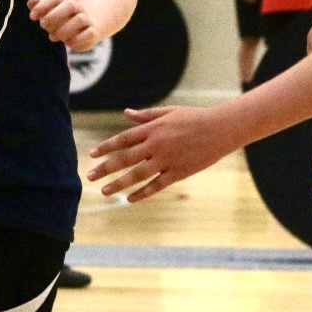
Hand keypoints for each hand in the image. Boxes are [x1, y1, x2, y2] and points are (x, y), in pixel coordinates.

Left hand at [28, 0, 102, 50]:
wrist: (88, 25)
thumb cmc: (62, 19)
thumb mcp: (50, 12)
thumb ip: (40, 7)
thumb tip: (31, 2)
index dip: (42, 6)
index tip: (32, 16)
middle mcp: (78, 6)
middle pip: (69, 5)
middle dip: (54, 16)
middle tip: (43, 25)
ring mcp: (86, 18)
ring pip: (80, 19)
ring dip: (64, 30)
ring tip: (52, 37)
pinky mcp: (92, 31)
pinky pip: (89, 33)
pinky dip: (77, 40)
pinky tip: (67, 43)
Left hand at [86, 105, 230, 201]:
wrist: (221, 128)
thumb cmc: (194, 117)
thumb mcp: (168, 112)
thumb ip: (145, 116)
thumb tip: (126, 113)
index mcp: (153, 129)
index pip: (123, 139)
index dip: (106, 147)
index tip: (92, 155)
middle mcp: (156, 145)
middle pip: (125, 158)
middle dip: (105, 168)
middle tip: (90, 176)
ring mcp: (167, 160)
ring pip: (137, 175)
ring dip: (119, 184)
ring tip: (104, 191)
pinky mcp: (179, 172)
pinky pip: (157, 185)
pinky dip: (142, 193)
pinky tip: (130, 199)